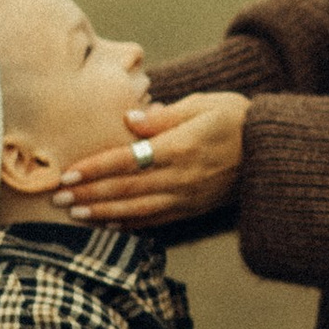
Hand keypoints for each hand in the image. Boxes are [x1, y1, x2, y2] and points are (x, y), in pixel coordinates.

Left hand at [56, 92, 246, 224]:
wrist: (271, 150)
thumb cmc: (234, 118)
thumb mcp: (203, 104)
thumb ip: (164, 115)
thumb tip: (128, 120)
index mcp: (181, 147)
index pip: (129, 160)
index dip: (96, 167)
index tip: (69, 172)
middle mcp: (182, 177)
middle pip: (126, 188)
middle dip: (89, 193)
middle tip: (58, 197)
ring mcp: (188, 197)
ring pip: (137, 209)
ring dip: (103, 212)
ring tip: (75, 213)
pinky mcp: (193, 209)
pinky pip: (156, 220)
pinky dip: (130, 224)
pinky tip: (107, 224)